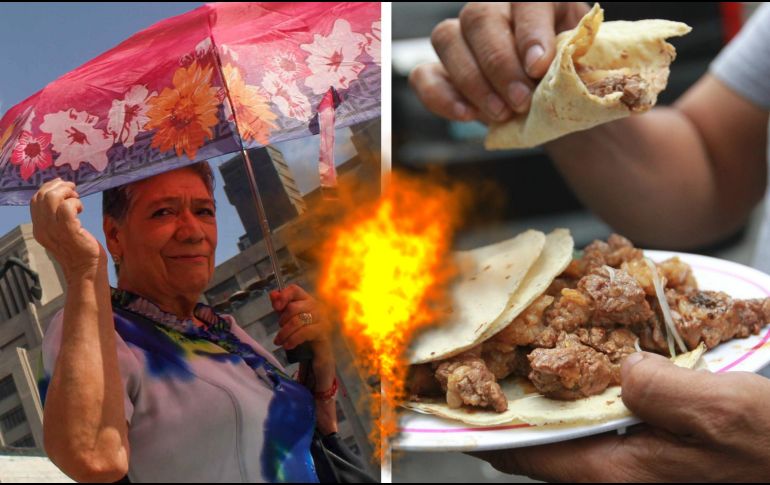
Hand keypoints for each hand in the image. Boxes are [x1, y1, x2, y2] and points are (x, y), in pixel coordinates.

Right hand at [30, 178, 105, 280]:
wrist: (86, 271)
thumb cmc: (79, 251)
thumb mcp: (62, 232)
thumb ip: (57, 217)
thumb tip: (63, 195)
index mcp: (39, 228)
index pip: (35, 200)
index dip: (48, 188)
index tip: (63, 185)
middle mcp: (42, 229)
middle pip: (41, 196)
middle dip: (58, 186)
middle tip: (73, 190)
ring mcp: (54, 230)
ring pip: (51, 199)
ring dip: (66, 192)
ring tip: (77, 198)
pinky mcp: (69, 231)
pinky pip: (67, 208)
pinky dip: (75, 203)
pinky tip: (81, 209)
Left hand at [270, 284, 332, 359]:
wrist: (315, 351)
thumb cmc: (301, 331)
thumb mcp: (287, 318)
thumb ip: (281, 306)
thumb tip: (273, 294)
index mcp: (305, 299)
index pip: (294, 290)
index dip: (283, 296)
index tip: (275, 307)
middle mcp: (314, 305)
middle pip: (293, 307)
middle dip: (282, 320)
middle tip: (279, 329)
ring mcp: (320, 318)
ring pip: (297, 321)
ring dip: (284, 333)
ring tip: (279, 341)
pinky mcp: (322, 331)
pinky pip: (305, 332)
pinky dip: (293, 339)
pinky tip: (287, 345)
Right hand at [409, 2, 588, 122]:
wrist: (556, 103)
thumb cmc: (572, 79)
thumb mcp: (586, 67)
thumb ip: (579, 61)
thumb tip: (574, 70)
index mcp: (537, 0)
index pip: (527, 0)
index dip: (531, 31)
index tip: (538, 67)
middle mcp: (495, 8)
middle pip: (480, 17)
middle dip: (499, 64)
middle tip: (520, 101)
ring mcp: (462, 36)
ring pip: (447, 38)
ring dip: (473, 81)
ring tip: (501, 113)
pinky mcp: (440, 69)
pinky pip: (424, 74)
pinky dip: (441, 96)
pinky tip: (467, 116)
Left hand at [471, 351, 769, 481]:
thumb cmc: (769, 450)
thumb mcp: (720, 412)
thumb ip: (660, 389)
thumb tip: (623, 369)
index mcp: (615, 471)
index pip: (526, 453)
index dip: (486, 426)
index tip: (457, 397)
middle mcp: (615, 472)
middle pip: (541, 438)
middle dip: (514, 399)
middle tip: (492, 356)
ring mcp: (631, 462)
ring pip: (570, 426)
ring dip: (549, 391)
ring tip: (529, 347)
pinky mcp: (650, 450)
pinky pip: (600, 418)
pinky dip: (586, 389)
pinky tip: (593, 357)